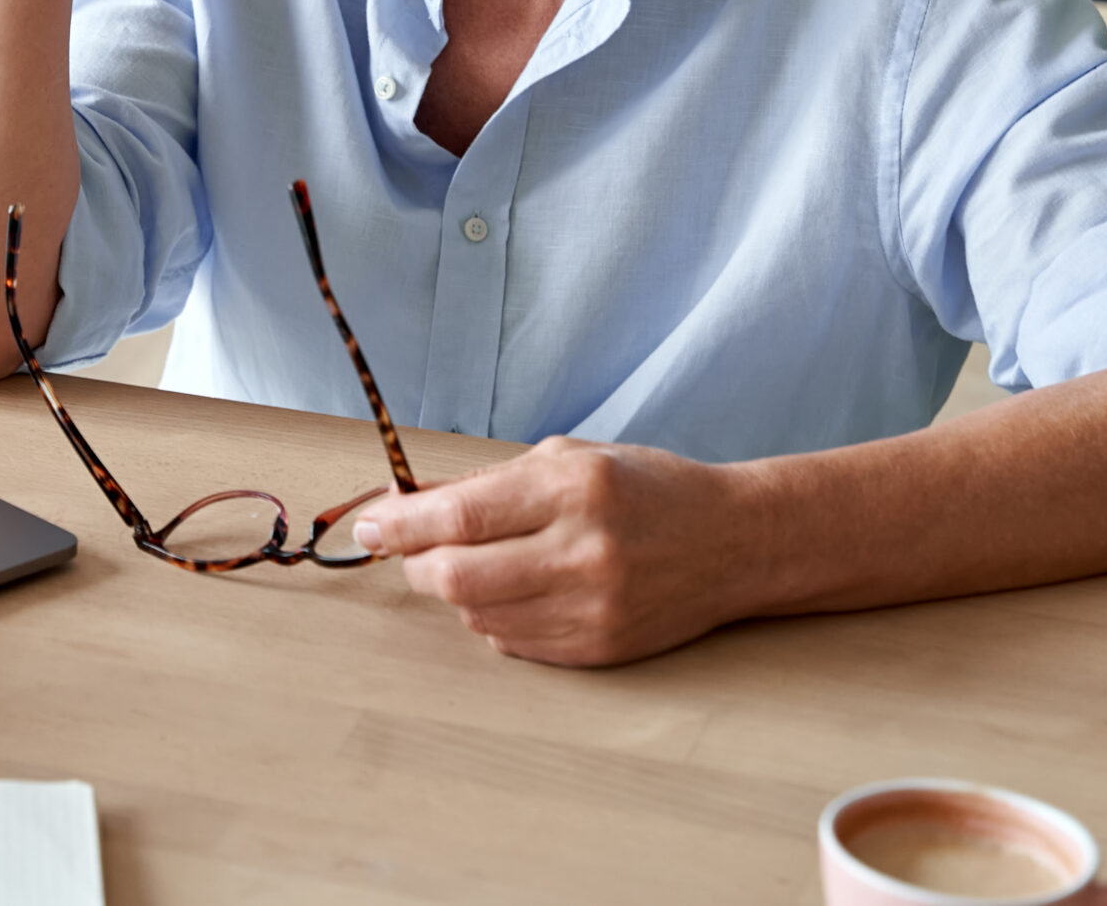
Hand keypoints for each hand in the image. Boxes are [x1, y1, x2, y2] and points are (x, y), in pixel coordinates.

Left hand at [352, 436, 760, 665]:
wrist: (735, 542)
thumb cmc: (646, 489)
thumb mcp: (569, 459)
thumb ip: (487, 484)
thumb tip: (407, 503)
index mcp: (574, 489)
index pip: (460, 515)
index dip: (400, 524)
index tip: (371, 524)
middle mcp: (584, 551)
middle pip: (458, 576)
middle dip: (418, 565)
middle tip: (414, 551)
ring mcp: (594, 608)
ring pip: (478, 613)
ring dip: (457, 591)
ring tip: (481, 563)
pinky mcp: (600, 647)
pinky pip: (512, 642)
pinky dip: (494, 617)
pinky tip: (517, 591)